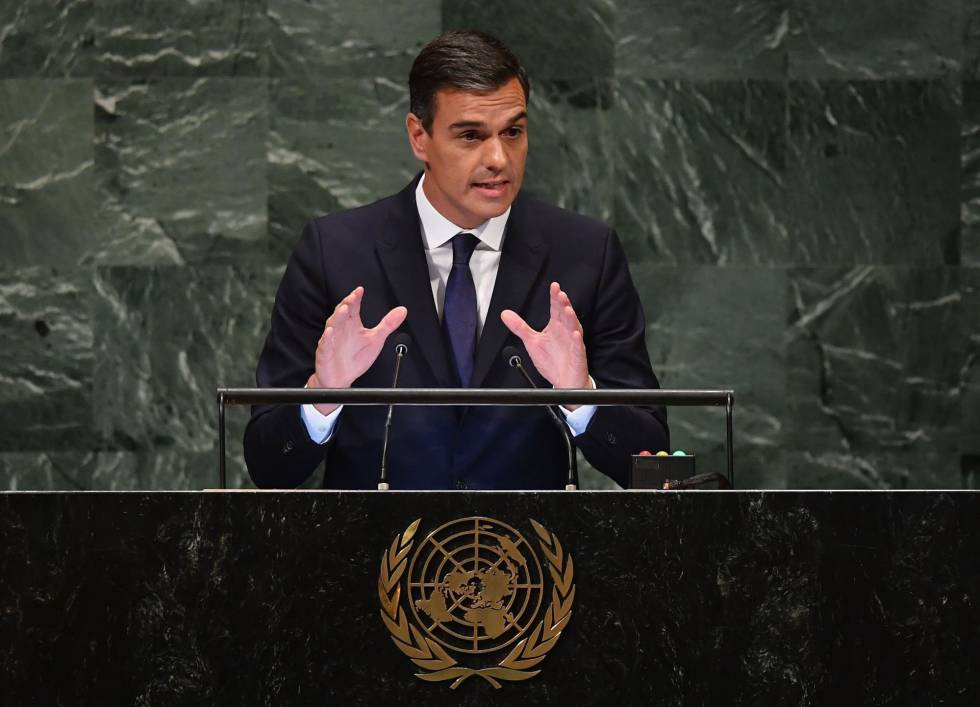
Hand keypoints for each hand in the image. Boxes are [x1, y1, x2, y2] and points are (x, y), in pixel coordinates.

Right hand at [308, 286, 407, 414]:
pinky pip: (325, 344)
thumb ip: (388, 324)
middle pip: (342, 313)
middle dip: (347, 304)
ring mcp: (332, 340)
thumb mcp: (376, 339)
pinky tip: (329, 332)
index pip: (353, 308)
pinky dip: (327, 338)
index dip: (356, 298)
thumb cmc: (355, 358)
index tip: (360, 290)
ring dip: (337, 317)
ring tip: (344, 309)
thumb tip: (402, 311)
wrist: (341, 378)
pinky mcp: (325, 353)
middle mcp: (341, 330)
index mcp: (352, 324)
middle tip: (353, 297)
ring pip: (332, 325)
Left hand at [500, 282, 589, 409]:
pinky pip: (578, 348)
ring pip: (574, 328)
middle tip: (560, 294)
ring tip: (567, 309)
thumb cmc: (552, 360)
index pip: (556, 309)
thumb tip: (505, 314)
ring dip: (572, 319)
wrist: (564, 381)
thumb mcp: (532, 341)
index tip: (554, 286)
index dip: (555, 297)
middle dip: (564, 304)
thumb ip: (520, 327)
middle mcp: (566, 332)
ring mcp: (573, 344)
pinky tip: (575, 334)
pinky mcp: (577, 357)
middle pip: (566, 315)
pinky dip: (577, 341)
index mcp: (556, 327)